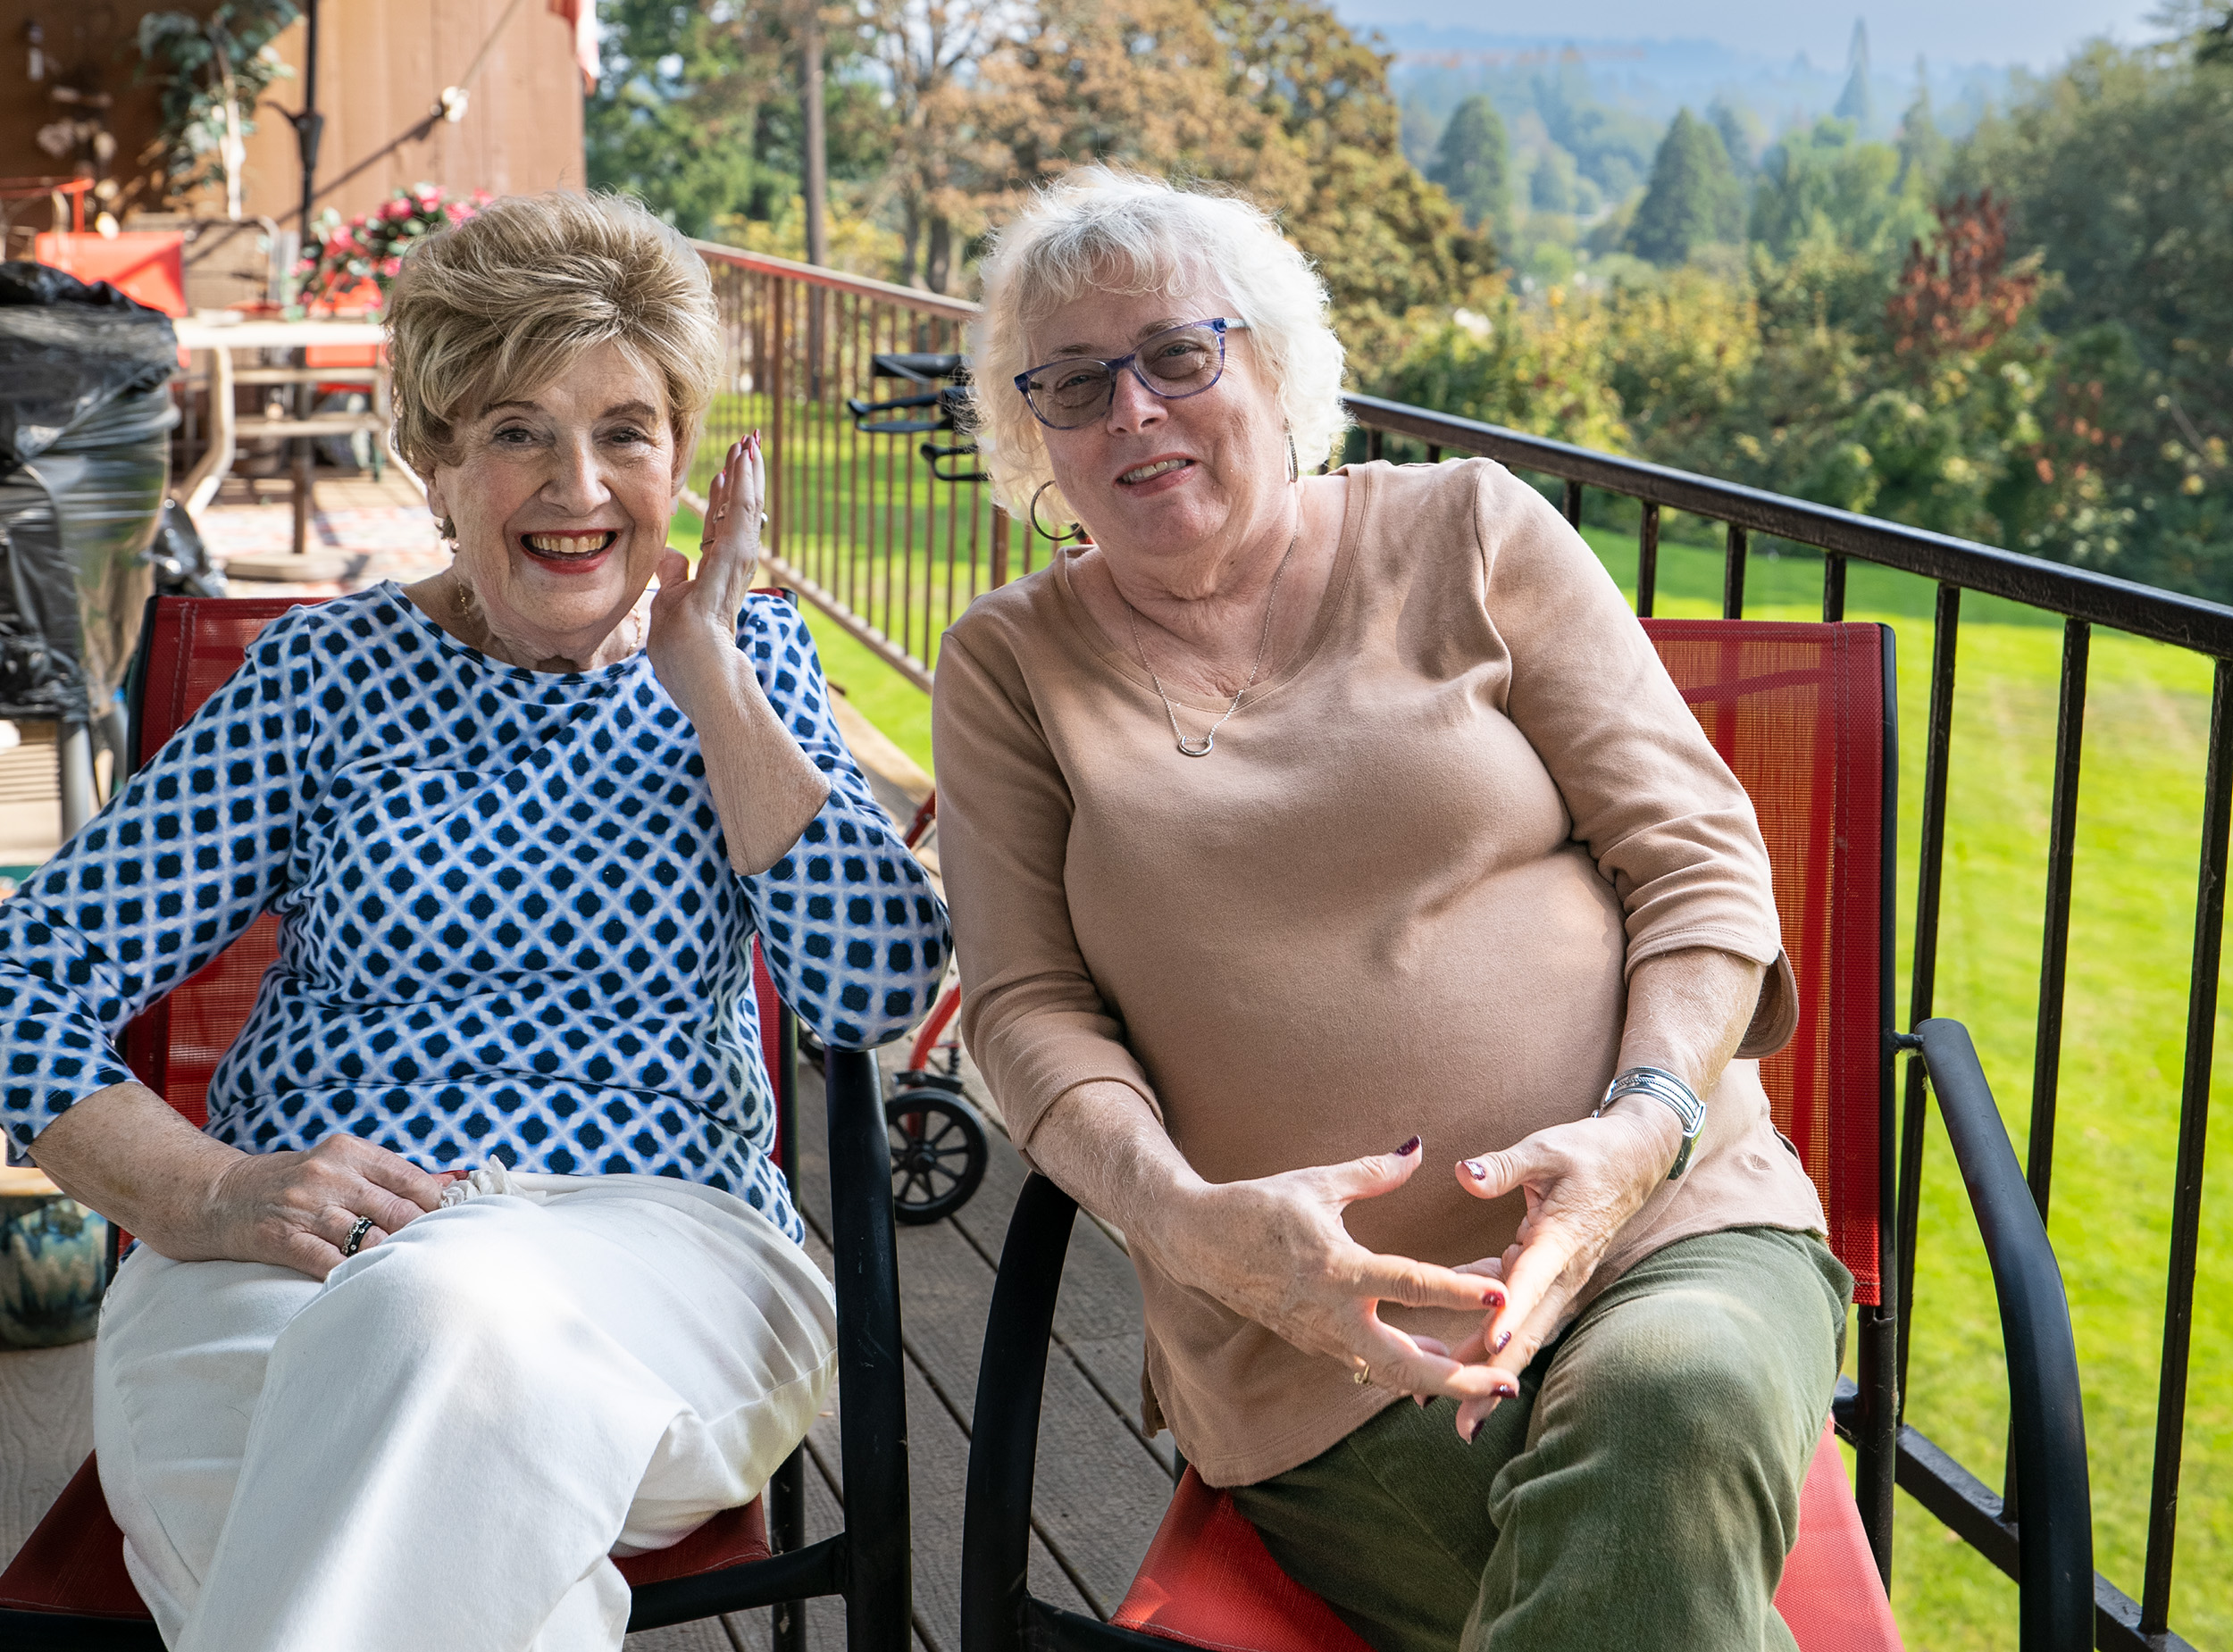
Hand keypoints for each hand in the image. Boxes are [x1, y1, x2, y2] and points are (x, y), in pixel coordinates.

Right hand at [198, 1136, 456, 1279]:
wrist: (215, 1196)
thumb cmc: (289, 1183)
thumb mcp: (339, 1165)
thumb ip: (391, 1175)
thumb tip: (451, 1182)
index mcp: (349, 1151)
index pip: (413, 1180)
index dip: (440, 1208)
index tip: (456, 1228)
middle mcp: (329, 1174)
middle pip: (398, 1211)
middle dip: (425, 1238)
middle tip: (445, 1260)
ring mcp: (304, 1206)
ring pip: (369, 1238)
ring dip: (396, 1259)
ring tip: (418, 1278)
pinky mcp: (281, 1238)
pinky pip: (327, 1262)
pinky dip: (353, 1276)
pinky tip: (371, 1288)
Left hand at [650, 434, 765, 719]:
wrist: (702, 680)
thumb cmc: (685, 657)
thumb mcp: (669, 607)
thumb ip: (673, 577)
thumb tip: (669, 555)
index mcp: (715, 577)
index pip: (721, 529)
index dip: (723, 499)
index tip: (723, 472)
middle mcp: (731, 568)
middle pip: (740, 512)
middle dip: (743, 476)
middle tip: (748, 441)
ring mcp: (736, 565)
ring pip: (746, 508)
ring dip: (749, 473)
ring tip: (751, 441)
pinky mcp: (735, 562)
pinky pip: (742, 516)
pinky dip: (745, 486)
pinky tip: (746, 460)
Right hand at [1134, 1138, 1514, 1403]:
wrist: (1197, 1242)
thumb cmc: (1257, 1207)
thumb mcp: (1316, 1182)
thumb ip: (1373, 1172)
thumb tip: (1418, 1149)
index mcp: (1337, 1267)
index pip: (1409, 1284)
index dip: (1458, 1292)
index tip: (1500, 1295)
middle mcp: (1331, 1312)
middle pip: (1403, 1364)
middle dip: (1458, 1379)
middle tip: (1507, 1386)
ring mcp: (1321, 1335)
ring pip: (1388, 1374)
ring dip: (1439, 1379)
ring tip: (1488, 1378)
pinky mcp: (1314, 1343)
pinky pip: (1368, 1365)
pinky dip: (1407, 1368)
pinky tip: (1438, 1360)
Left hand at [1439, 1100, 1681, 1438]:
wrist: (1638, 1157)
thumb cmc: (1590, 1150)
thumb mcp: (1545, 1148)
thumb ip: (1503, 1166)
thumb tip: (1463, 1175)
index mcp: (1560, 1238)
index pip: (1530, 1281)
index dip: (1508, 1314)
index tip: (1489, 1346)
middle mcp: (1565, 1270)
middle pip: (1528, 1330)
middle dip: (1494, 1375)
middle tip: (1462, 1420)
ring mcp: (1563, 1280)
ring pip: (1527, 1332)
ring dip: (1493, 1370)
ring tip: (1457, 1412)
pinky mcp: (1556, 1278)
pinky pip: (1524, 1312)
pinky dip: (1495, 1334)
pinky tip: (1458, 1348)